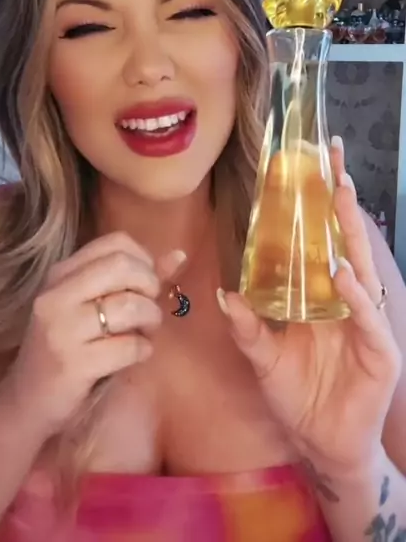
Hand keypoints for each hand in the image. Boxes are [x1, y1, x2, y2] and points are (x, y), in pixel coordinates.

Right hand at [3, 232, 184, 437]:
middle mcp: (56, 294)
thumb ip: (136, 281)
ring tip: (142, 334)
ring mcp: (62, 328)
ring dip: (149, 321)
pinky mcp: (72, 363)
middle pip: (123, 265)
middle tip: (147, 310)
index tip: (144, 286)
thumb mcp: (93, 307)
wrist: (28, 402)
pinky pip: (129, 346)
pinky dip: (142, 350)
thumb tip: (179, 254)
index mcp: (61, 273)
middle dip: (149, 286)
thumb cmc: (67, 349)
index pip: (116, 242)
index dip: (144, 261)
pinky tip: (133, 355)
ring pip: (129, 305)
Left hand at [220, 138, 401, 474]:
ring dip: (351, 232)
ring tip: (340, 195)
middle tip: (333, 157)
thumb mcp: (263, 358)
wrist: (323, 445)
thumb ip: (247, 327)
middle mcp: (346, 301)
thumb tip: (222, 293)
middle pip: (345, 241)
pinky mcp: (379, 352)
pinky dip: (353, 295)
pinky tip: (341, 272)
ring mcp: (366, 323)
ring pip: (360, 268)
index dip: (315, 206)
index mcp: (321, 297)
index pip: (320, 242)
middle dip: (340, 199)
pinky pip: (365, 318)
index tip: (308, 165)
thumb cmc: (299, 397)